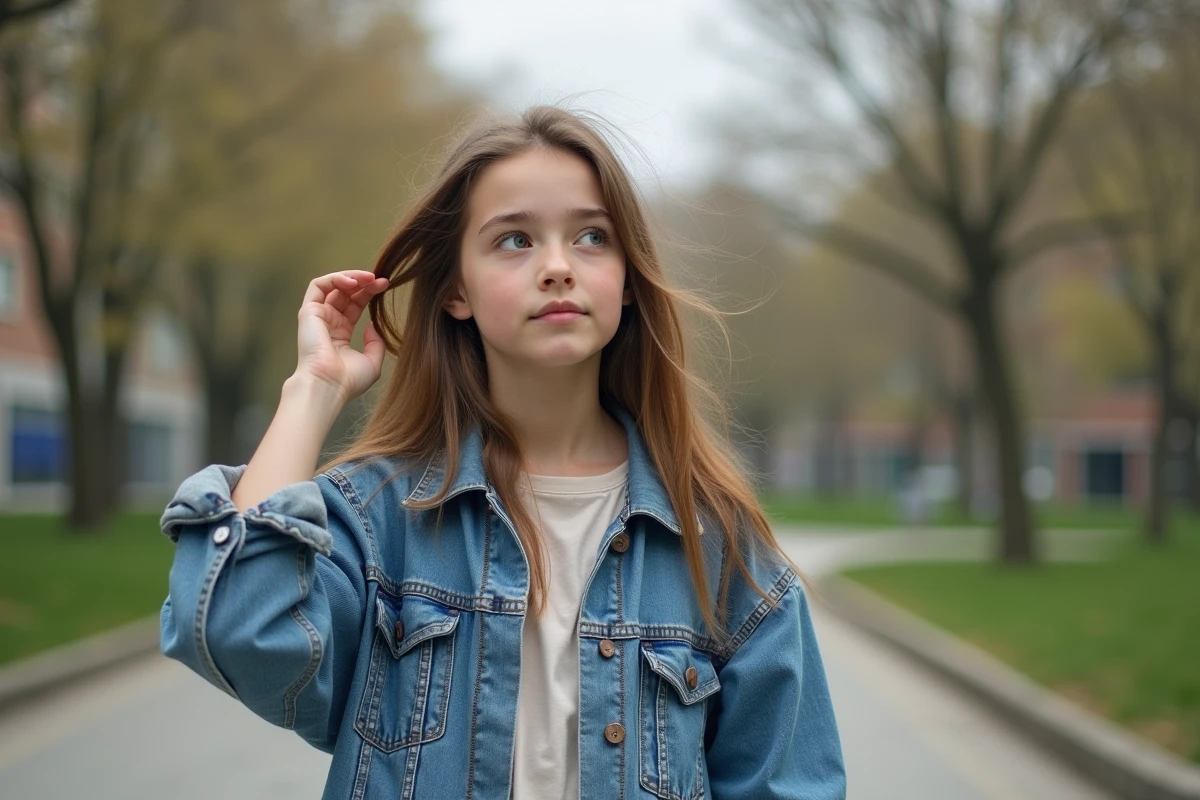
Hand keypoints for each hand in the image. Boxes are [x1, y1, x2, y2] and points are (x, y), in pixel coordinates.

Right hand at [294, 270, 388, 402]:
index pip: (355, 305)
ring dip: (352, 277)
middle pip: (346, 293)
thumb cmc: (347, 380)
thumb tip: (373, 326)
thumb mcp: (371, 362)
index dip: (370, 293)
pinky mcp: (309, 312)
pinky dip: (335, 279)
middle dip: (364, 283)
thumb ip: (375, 343)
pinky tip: (353, 283)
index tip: (386, 286)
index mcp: (340, 334)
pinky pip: (318, 286)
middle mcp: (328, 323)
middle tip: (381, 280)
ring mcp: (317, 316)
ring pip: (332, 286)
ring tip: (369, 278)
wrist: (328, 384)